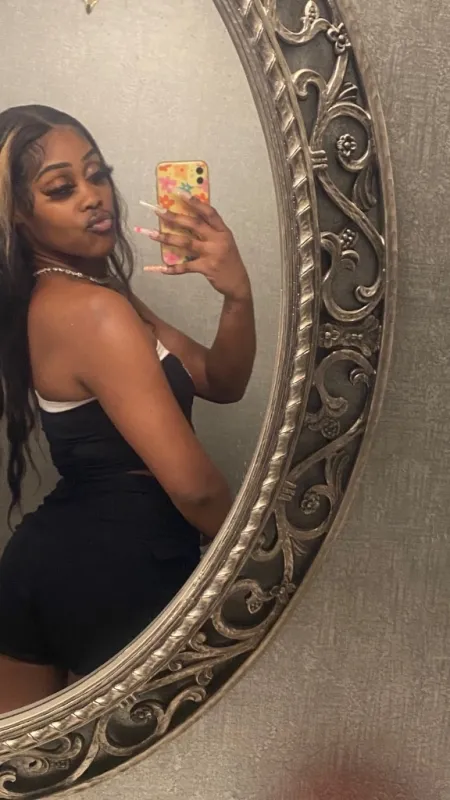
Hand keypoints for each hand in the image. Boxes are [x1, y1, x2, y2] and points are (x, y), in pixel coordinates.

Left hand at [136, 192, 250, 301]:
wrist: (238, 283)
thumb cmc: (229, 261)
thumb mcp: (225, 242)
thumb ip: (211, 232)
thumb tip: (187, 220)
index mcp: (223, 231)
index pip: (209, 212)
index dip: (195, 202)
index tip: (180, 193)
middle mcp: (218, 240)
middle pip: (194, 224)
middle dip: (174, 217)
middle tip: (158, 211)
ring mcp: (212, 254)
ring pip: (186, 243)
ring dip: (167, 238)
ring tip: (151, 234)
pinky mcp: (207, 268)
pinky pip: (186, 266)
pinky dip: (173, 268)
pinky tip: (161, 268)